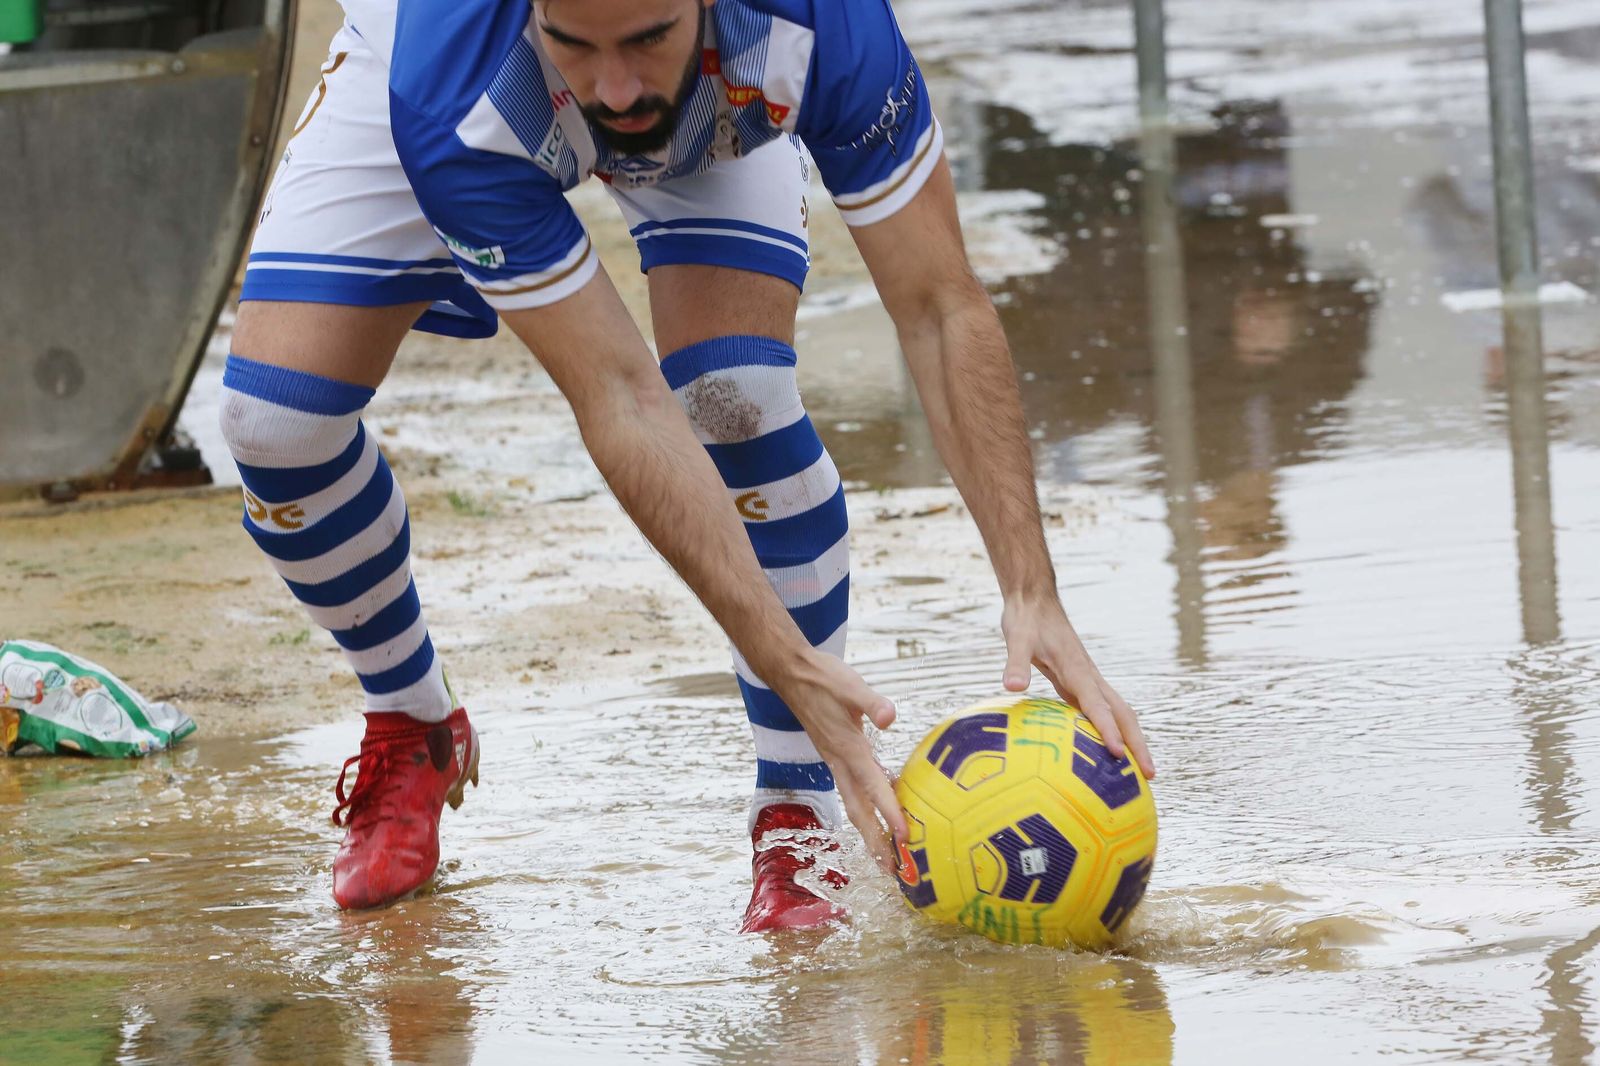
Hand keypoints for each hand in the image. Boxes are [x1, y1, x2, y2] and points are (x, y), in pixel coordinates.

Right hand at [770, 650, 907, 874]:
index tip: (906, 837)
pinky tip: (883, 809)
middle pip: (860, 810)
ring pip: (855, 805)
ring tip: (886, 858)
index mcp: (848, 748)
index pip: (873, 787)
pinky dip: (870, 807)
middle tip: (894, 872)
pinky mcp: (837, 756)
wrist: (792, 674)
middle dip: (876, 842)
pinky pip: (855, 789)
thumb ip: (872, 702)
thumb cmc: (822, 678)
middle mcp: (840, 761)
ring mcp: (836, 761)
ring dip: (871, 832)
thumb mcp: (850, 684)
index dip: (890, 812)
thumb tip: (890, 716)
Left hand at [1001, 597, 1155, 779]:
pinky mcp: (1079, 683)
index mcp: (1077, 669)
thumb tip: (1011, 687)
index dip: (1107, 730)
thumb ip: (1015, 663)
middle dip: (1137, 744)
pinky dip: (1110, 732)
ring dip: (1131, 740)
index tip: (1117, 755)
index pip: (1097, 705)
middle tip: (1150, 776)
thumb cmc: (1026, 619)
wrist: (1035, 601)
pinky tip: (1106, 753)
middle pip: (1122, 714)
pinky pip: (1101, 712)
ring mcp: (1087, 681)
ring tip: (1140, 772)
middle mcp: (1090, 678)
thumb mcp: (1017, 638)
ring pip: (1118, 713)